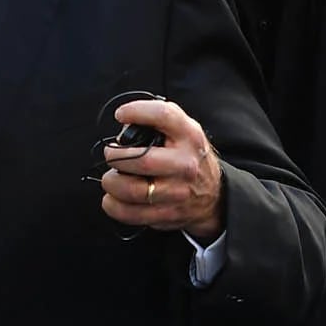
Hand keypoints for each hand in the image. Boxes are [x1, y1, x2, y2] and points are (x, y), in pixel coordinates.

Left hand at [99, 98, 223, 240]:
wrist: (213, 196)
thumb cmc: (188, 157)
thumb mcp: (183, 131)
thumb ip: (157, 123)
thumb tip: (123, 132)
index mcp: (189, 136)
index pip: (163, 115)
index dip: (136, 111)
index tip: (120, 114)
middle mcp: (186, 164)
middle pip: (141, 160)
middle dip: (115, 156)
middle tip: (112, 155)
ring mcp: (177, 192)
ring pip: (132, 190)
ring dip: (112, 182)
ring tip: (113, 177)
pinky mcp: (167, 214)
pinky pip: (130, 213)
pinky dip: (113, 205)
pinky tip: (114, 197)